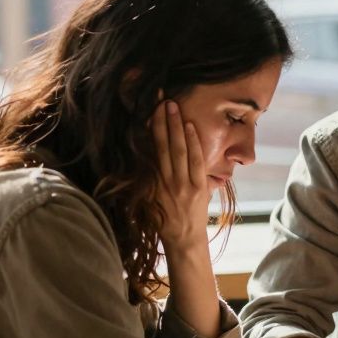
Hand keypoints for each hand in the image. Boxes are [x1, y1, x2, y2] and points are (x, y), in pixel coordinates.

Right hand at [152, 99, 208, 250]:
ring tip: (172, 105)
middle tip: (159, 98)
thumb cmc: (164, 219)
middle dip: (161, 120)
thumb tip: (139, 154)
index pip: (149, 150)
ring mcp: (182, 185)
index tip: (147, 110)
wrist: (183, 240)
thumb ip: (146, 177)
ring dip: (175, 126)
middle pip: (162, 145)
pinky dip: (193, 143)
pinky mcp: (198, 188)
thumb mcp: (148, 198)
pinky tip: (189, 126)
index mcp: (151, 182)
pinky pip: (195, 162)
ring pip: (177, 150)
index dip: (148, 129)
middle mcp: (165, 182)